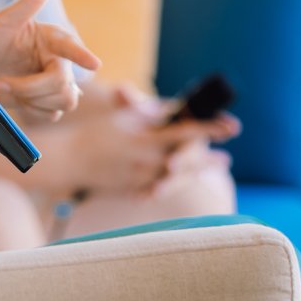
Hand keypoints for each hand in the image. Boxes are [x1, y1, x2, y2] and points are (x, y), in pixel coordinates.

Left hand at [0, 0, 100, 123]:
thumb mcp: (5, 20)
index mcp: (52, 38)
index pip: (70, 46)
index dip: (81, 54)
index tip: (92, 63)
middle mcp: (59, 60)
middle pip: (64, 82)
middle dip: (33, 88)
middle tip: (3, 83)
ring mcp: (54, 83)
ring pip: (64, 101)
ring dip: (32, 100)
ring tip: (8, 88)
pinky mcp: (47, 103)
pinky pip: (51, 114)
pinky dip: (31, 110)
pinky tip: (16, 99)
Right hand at [57, 82, 239, 196]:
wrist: (70, 161)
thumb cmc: (95, 134)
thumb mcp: (122, 119)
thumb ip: (148, 114)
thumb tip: (171, 108)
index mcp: (145, 140)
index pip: (185, 133)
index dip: (210, 129)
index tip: (230, 127)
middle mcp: (146, 162)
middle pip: (186, 161)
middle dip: (207, 159)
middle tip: (226, 158)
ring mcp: (141, 180)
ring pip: (176, 179)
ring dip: (195, 173)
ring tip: (211, 169)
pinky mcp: (133, 191)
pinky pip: (159, 190)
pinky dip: (172, 186)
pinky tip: (183, 182)